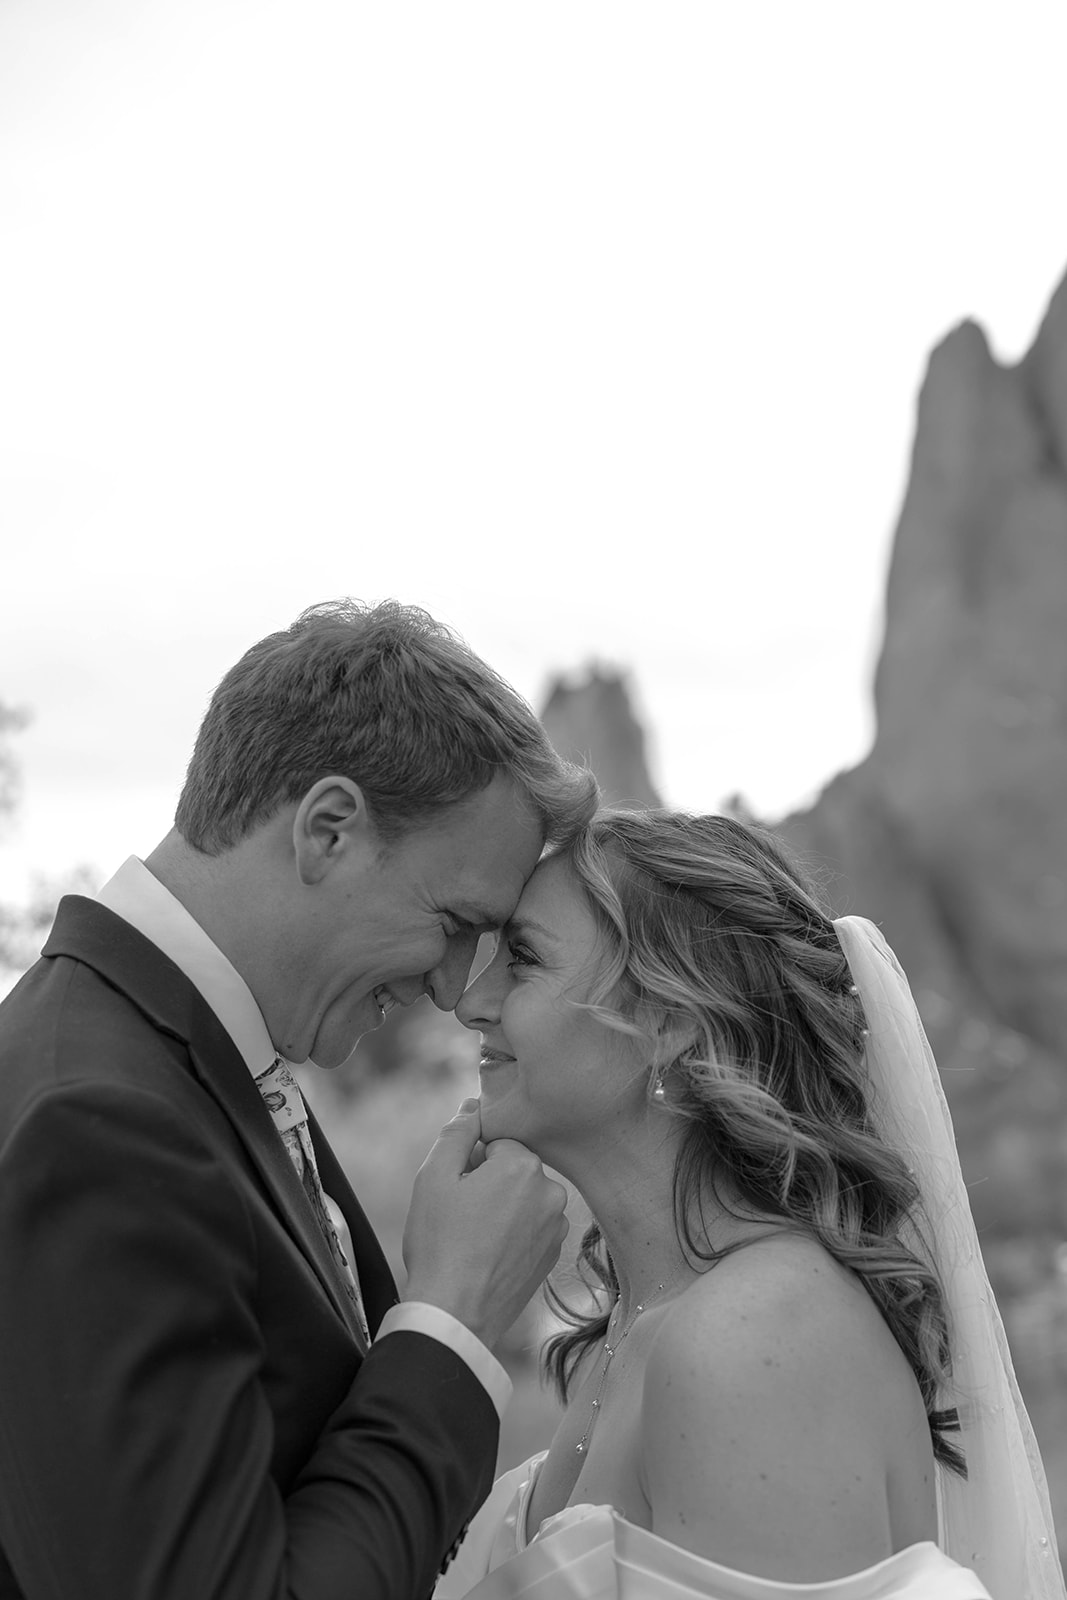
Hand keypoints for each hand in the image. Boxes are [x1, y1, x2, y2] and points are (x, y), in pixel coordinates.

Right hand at [402, 1098, 568, 1349]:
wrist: (455, 1314)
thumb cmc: (439, 1243)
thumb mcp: (433, 1176)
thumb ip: (457, 1132)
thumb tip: (473, 1106)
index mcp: (524, 1166)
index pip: (497, 1144)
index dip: (471, 1163)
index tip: (457, 1191)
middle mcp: (551, 1192)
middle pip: (513, 1170)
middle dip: (489, 1183)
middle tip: (462, 1216)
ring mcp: (557, 1227)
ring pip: (524, 1199)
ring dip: (503, 1209)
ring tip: (474, 1238)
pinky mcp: (554, 1255)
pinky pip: (532, 1227)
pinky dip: (513, 1234)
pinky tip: (489, 1255)